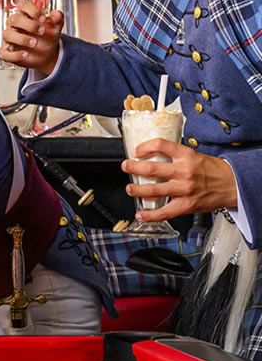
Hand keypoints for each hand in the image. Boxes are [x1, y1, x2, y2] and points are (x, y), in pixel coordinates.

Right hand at [0, 0, 63, 74]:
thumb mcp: (55, 27)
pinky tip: (25, 54)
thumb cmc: (47, 37)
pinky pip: (5, 53)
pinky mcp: (8, 52)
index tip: (42, 17)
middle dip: (29, 25)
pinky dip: (14, 54)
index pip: (23, 5)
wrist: (47, 54)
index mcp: (25, 16)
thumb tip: (57, 13)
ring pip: (8, 34)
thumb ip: (58, 19)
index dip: (32, 10)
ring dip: (22, 39)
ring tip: (34, 43)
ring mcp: (10, 39)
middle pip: (14, 19)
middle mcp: (15, 25)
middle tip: (42, 31)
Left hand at [123, 139, 238, 220]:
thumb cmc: (214, 171)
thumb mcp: (195, 156)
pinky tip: (141, 214)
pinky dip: (150, 215)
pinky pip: (164, 212)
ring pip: (154, 190)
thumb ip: (176, 157)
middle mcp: (184, 172)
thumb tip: (154, 156)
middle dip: (134, 167)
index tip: (137, 150)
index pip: (161, 145)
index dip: (146, 146)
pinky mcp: (186, 205)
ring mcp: (184, 189)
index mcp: (186, 156)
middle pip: (152, 168)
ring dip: (137, 190)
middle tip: (126, 166)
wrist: (233, 185)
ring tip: (130, 189)